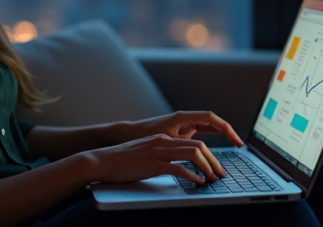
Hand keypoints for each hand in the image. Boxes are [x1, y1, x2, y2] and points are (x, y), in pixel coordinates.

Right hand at [82, 134, 222, 184]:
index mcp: (162, 138)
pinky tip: (197, 183)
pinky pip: (178, 168)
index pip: (193, 142)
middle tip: (220, 174)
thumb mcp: (146, 153)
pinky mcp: (152, 164)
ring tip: (212, 179)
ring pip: (192, 154)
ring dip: (207, 167)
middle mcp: (162, 141)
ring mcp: (158, 152)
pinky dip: (192, 175)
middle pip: (198, 146)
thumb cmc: (122, 160)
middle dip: (214, 161)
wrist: (102, 160)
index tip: (215, 167)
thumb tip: (178, 167)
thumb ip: (162, 156)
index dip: (209, 155)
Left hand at [125, 111, 243, 147]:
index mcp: (183, 117)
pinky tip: (217, 148)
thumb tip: (199, 153)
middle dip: (228, 133)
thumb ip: (183, 146)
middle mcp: (185, 118)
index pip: (211, 119)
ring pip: (208, 128)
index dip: (226, 129)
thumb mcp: (165, 141)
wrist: (128, 134)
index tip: (236, 141)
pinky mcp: (181, 131)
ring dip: (221, 136)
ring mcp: (183, 124)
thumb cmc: (144, 135)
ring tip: (233, 147)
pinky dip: (212, 138)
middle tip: (239, 145)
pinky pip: (201, 132)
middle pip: (213, 122)